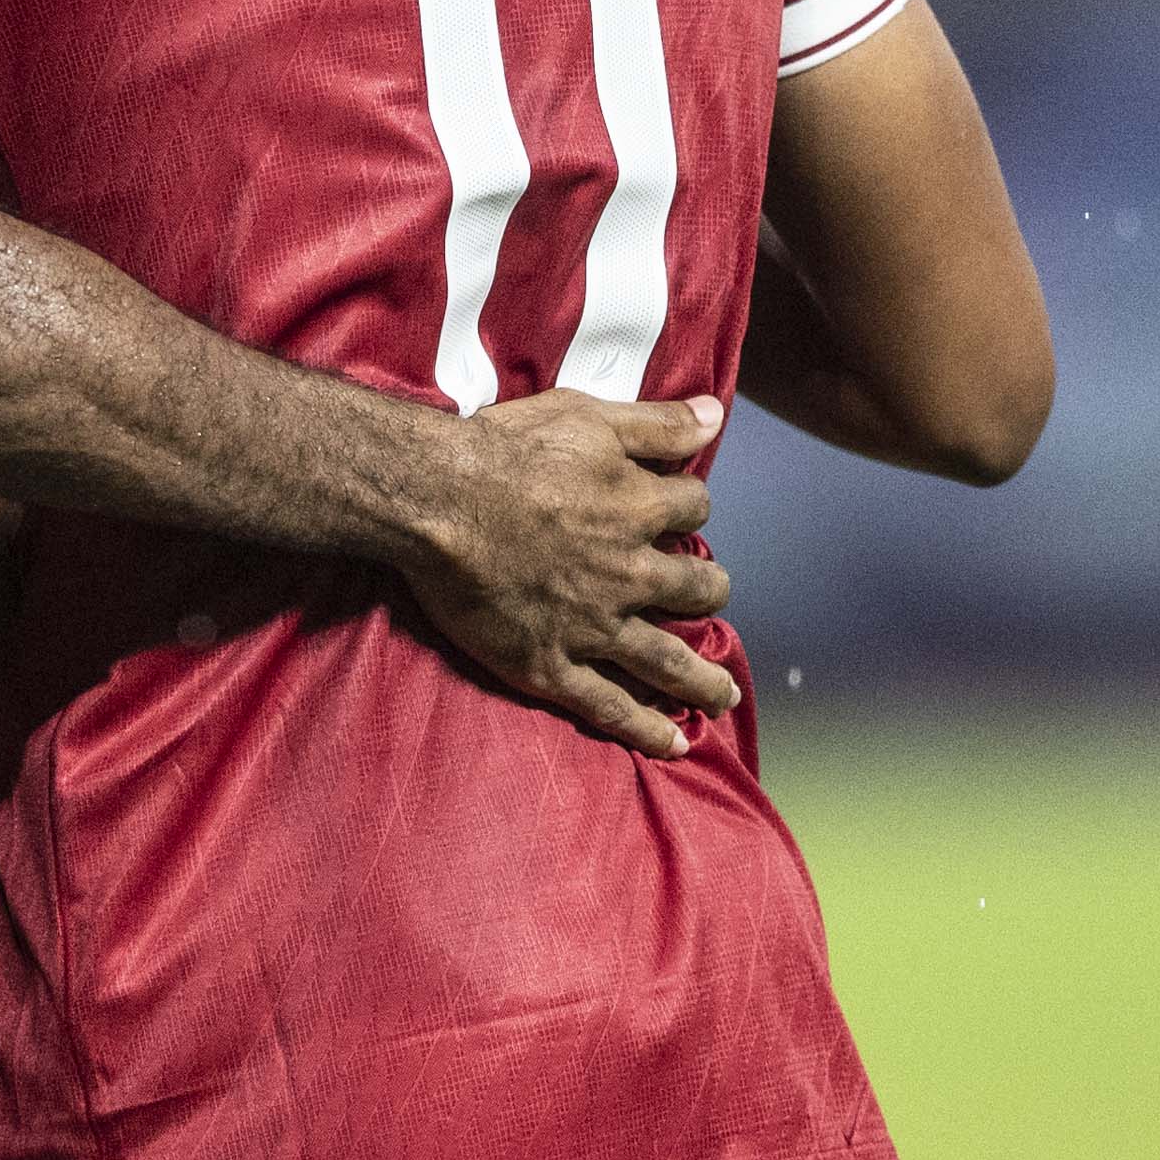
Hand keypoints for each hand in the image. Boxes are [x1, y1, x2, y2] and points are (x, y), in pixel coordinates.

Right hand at [391, 392, 740, 760]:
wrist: (435, 501)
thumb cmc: (504, 450)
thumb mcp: (586, 415)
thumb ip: (655, 424)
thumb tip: (715, 417)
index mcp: (639, 510)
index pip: (693, 507)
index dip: (688, 505)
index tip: (676, 509)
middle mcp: (628, 574)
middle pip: (695, 588)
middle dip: (708, 591)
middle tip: (709, 598)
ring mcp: (591, 626)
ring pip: (667, 660)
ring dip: (703, 679)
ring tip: (724, 694)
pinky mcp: (549, 665)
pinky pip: (609, 706)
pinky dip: (646, 728)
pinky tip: (675, 743)